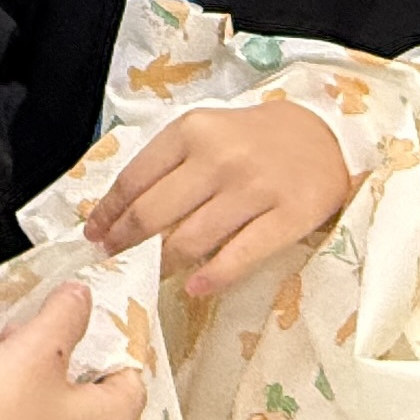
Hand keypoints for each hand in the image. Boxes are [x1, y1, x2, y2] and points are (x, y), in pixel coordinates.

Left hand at [81, 100, 359, 301]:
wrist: (325, 134)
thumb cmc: (253, 139)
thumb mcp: (205, 133)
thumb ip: (167, 166)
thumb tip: (118, 215)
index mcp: (191, 131)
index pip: (134, 179)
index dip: (108, 213)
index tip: (95, 235)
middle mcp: (219, 157)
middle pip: (153, 214)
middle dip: (126, 243)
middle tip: (116, 260)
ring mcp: (254, 188)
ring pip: (190, 239)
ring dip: (164, 264)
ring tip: (155, 274)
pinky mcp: (288, 216)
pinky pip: (240, 256)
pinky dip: (212, 277)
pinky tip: (195, 288)